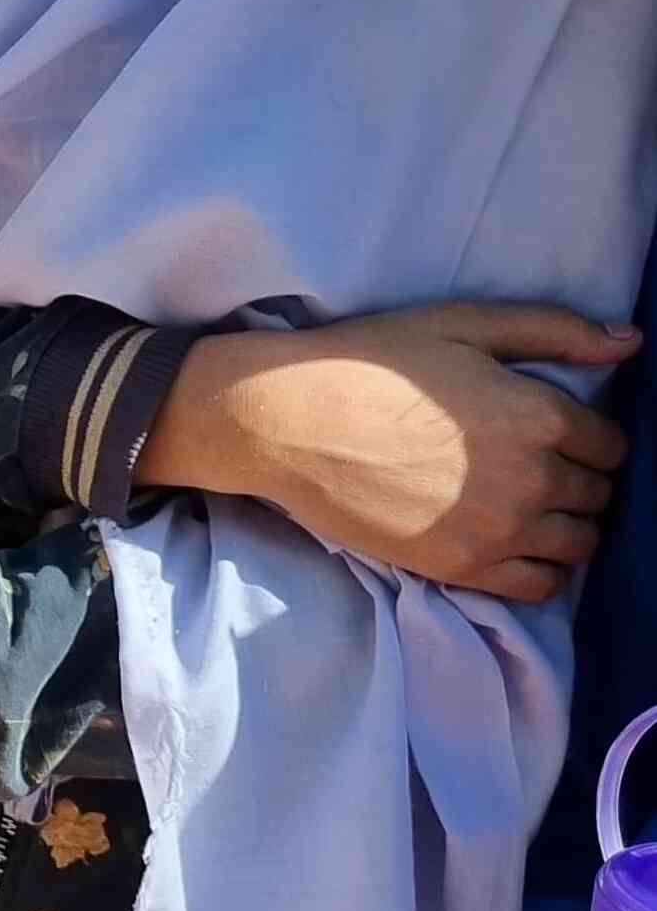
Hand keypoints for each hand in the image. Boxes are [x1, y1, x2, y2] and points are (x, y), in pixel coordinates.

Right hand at [140, 303, 634, 601]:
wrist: (288, 421)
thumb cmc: (372, 362)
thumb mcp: (462, 325)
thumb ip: (553, 330)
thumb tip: (630, 342)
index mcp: (538, 413)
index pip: (610, 444)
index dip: (591, 437)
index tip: (561, 435)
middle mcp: (530, 478)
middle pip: (598, 495)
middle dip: (580, 481)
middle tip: (539, 469)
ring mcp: (498, 529)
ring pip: (579, 544)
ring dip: (567, 526)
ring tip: (529, 509)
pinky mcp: (462, 567)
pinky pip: (539, 586)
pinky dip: (543, 569)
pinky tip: (515, 545)